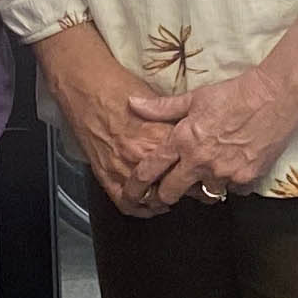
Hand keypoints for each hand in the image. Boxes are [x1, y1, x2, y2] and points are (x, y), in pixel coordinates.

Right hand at [39, 30, 190, 217]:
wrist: (87, 87)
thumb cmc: (121, 88)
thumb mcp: (160, 102)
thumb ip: (177, 123)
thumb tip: (194, 135)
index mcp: (163, 137)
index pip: (192, 166)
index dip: (204, 172)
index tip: (209, 172)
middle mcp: (144, 157)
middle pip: (176, 186)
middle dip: (190, 190)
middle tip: (200, 189)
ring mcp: (123, 168)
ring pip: (152, 199)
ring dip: (166, 200)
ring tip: (175, 196)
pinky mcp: (105, 175)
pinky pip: (125, 202)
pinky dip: (140, 209)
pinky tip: (150, 207)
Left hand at [128, 59, 297, 202]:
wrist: (275, 96)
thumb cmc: (234, 93)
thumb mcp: (195, 97)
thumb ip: (161, 107)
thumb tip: (132, 103)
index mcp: (184, 140)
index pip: (151, 170)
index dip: (137, 184)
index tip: (133, 191)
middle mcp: (200, 161)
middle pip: (171, 193)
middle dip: (165, 194)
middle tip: (168, 190)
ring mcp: (224, 172)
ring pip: (204, 193)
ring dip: (204, 185)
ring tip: (209, 171)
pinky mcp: (247, 178)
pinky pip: (233, 190)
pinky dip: (232, 182)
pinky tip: (235, 167)